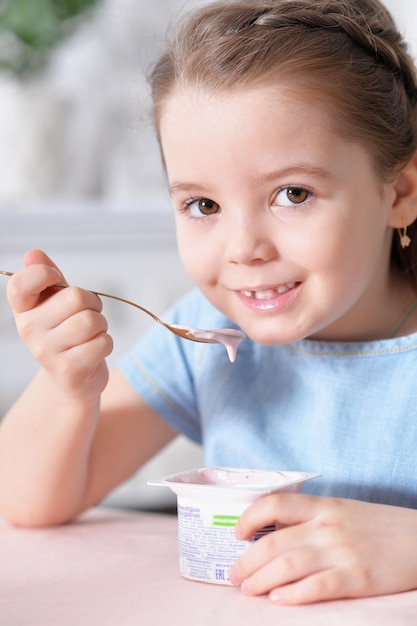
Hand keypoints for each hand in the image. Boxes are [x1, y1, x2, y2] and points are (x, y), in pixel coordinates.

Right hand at [7, 249, 112, 399]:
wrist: (71, 378)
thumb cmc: (66, 332)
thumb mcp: (56, 302)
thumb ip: (48, 277)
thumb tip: (33, 254)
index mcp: (23, 309)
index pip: (20, 284)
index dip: (43, 273)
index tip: (57, 279)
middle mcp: (28, 329)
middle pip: (75, 297)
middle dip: (92, 303)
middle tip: (88, 314)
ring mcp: (46, 351)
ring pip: (91, 320)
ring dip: (101, 325)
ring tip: (91, 334)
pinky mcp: (68, 369)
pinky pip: (102, 342)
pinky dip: (106, 343)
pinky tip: (93, 351)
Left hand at [229, 492, 416, 604]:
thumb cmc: (378, 527)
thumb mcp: (342, 511)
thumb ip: (310, 519)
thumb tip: (271, 532)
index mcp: (323, 506)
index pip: (275, 503)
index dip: (249, 517)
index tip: (235, 533)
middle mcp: (327, 526)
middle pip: (274, 541)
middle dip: (247, 561)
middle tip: (234, 576)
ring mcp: (341, 552)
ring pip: (288, 565)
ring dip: (262, 580)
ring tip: (248, 590)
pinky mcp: (357, 578)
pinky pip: (318, 586)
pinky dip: (293, 594)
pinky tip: (278, 600)